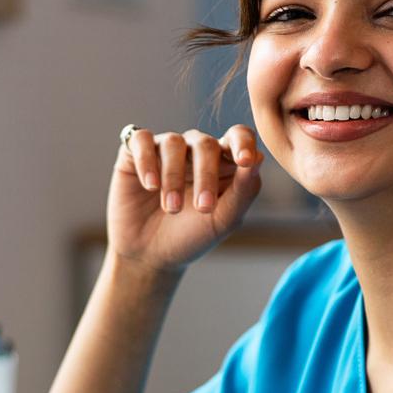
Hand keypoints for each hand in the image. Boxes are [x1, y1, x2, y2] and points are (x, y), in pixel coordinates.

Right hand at [108, 125, 262, 275]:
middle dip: (207, 175)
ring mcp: (164, 149)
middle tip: (204, 208)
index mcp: (223, 162)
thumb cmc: (190, 237)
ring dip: (174, 176)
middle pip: (206, 144)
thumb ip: (244, 191)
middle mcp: (194, 150)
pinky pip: (141, 140)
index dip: (243, 142)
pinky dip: (146, 161)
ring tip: (172, 208)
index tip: (245, 161)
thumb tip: (258, 158)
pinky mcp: (134, 153)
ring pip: (173, 143)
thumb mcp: (223, 221)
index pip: (238, 136)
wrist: (149, 256)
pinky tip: (150, 186)